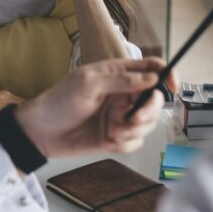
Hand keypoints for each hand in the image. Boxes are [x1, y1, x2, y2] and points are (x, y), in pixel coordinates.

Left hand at [14, 58, 167, 157]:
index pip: (152, 68)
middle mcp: (124, 94)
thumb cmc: (58, 101)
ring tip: (112, 129)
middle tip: (132, 118)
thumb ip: (122, 80)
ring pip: (148, 124)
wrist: (40, 132)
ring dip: (133, 129)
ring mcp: (121, 116)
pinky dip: (124, 143)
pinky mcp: (116, 136)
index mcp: (118, 74)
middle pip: (155, 99)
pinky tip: (107, 140)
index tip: (172, 86)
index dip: (167, 75)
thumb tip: (152, 78)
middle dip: (148, 111)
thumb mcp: (88, 83)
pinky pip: (135, 142)